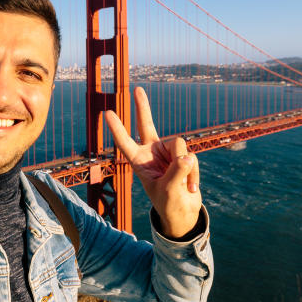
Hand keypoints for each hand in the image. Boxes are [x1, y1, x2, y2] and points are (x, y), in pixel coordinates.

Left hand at [104, 86, 201, 238]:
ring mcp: (168, 152)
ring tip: (183, 186)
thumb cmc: (169, 204)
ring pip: (179, 145)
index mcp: (138, 161)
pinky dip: (194, 173)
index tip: (107, 112)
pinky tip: (191, 187)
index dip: (117, 128)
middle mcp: (152, 152)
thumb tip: (188, 156)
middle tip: (137, 89)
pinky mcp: (183, 155)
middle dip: (143, 107)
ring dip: (185, 167)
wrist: (184, 212)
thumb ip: (177, 172)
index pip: (125, 142)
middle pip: (147, 125)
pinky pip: (192, 156)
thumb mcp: (168, 191)